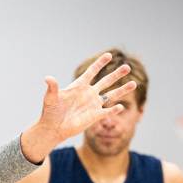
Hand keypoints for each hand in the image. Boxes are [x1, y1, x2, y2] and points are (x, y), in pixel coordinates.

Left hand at [21, 52, 136, 162]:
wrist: (53, 128)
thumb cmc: (50, 112)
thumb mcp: (51, 98)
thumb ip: (52, 88)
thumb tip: (48, 78)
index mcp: (79, 86)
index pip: (92, 72)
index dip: (100, 64)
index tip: (109, 55)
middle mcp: (88, 93)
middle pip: (106, 81)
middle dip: (116, 74)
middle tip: (127, 67)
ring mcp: (93, 104)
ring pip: (111, 95)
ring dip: (122, 90)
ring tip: (134, 83)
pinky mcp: (95, 116)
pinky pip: (107, 111)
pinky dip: (114, 109)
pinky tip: (120, 106)